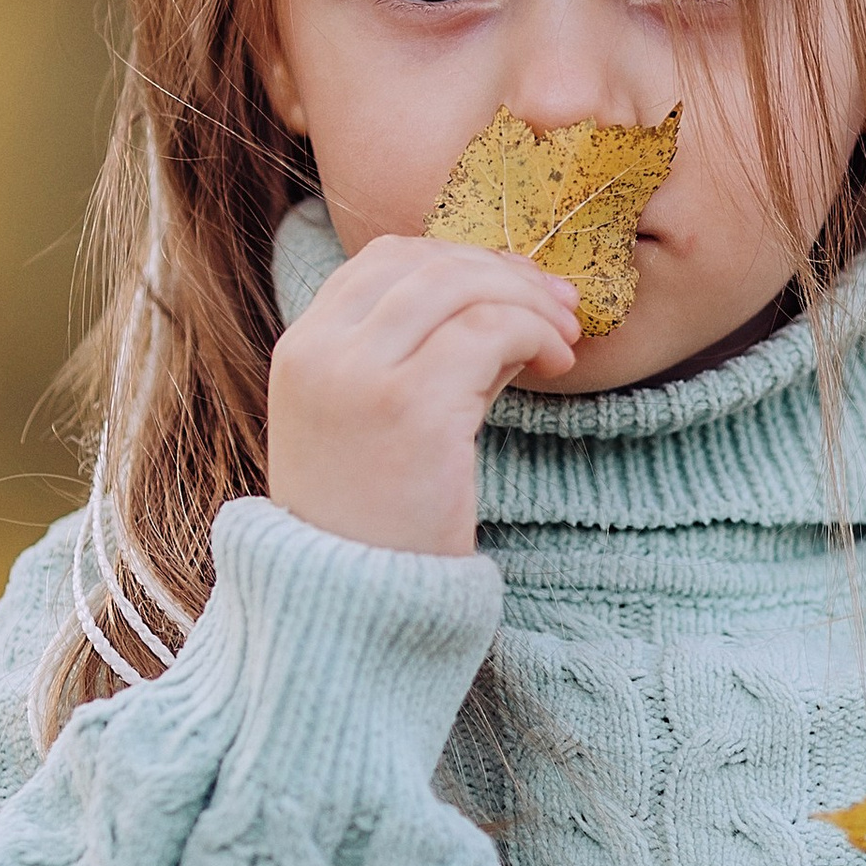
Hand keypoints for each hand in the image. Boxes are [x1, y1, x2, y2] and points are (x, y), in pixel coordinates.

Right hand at [266, 236, 577, 553]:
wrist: (355, 608)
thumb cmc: (376, 521)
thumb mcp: (380, 421)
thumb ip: (425, 354)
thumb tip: (509, 298)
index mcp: (301, 349)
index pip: (382, 259)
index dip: (458, 257)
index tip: (512, 282)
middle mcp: (322, 353)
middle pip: (426, 263)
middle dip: (504, 271)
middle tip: (560, 303)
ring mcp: (361, 378)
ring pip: (460, 286)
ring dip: (528, 300)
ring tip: (565, 337)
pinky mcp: (413, 409)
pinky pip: (489, 331)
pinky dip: (535, 333)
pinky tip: (557, 364)